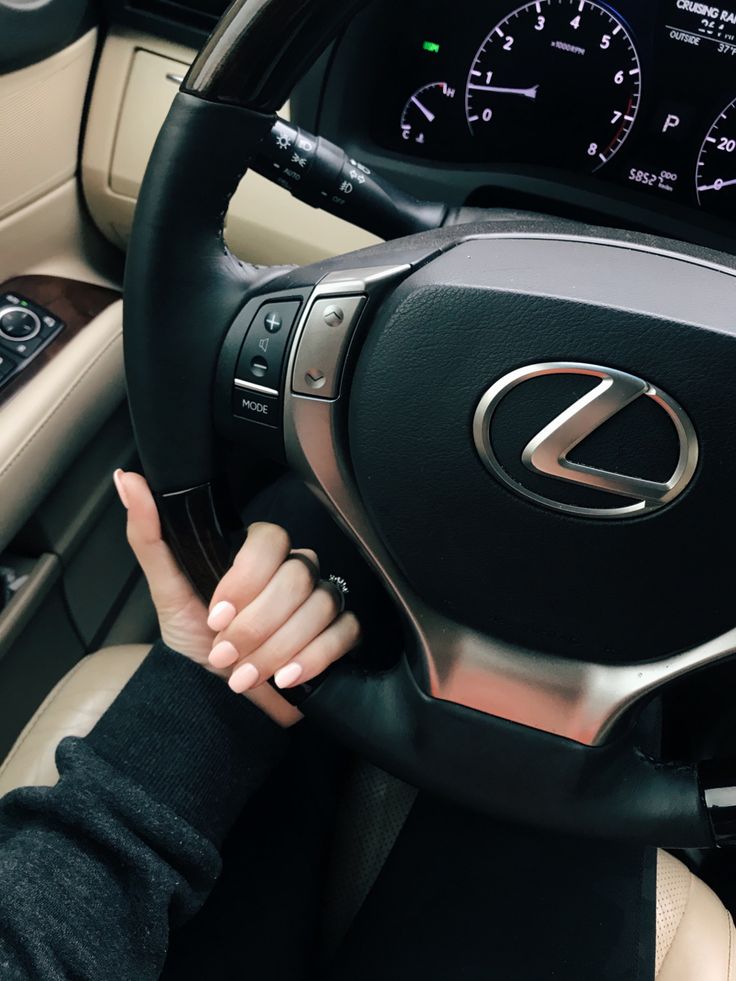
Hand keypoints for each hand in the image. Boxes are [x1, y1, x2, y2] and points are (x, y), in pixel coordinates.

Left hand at [113, 470, 359, 725]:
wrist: (211, 693)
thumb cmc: (192, 638)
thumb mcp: (166, 589)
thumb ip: (150, 534)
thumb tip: (128, 480)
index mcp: (257, 554)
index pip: (271, 539)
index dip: (246, 579)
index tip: (215, 614)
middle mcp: (293, 571)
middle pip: (298, 578)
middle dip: (257, 625)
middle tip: (223, 652)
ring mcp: (319, 600)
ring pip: (322, 606)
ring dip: (278, 648)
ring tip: (244, 675)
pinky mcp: (338, 634)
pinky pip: (345, 632)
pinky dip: (314, 657)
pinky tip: (285, 677)